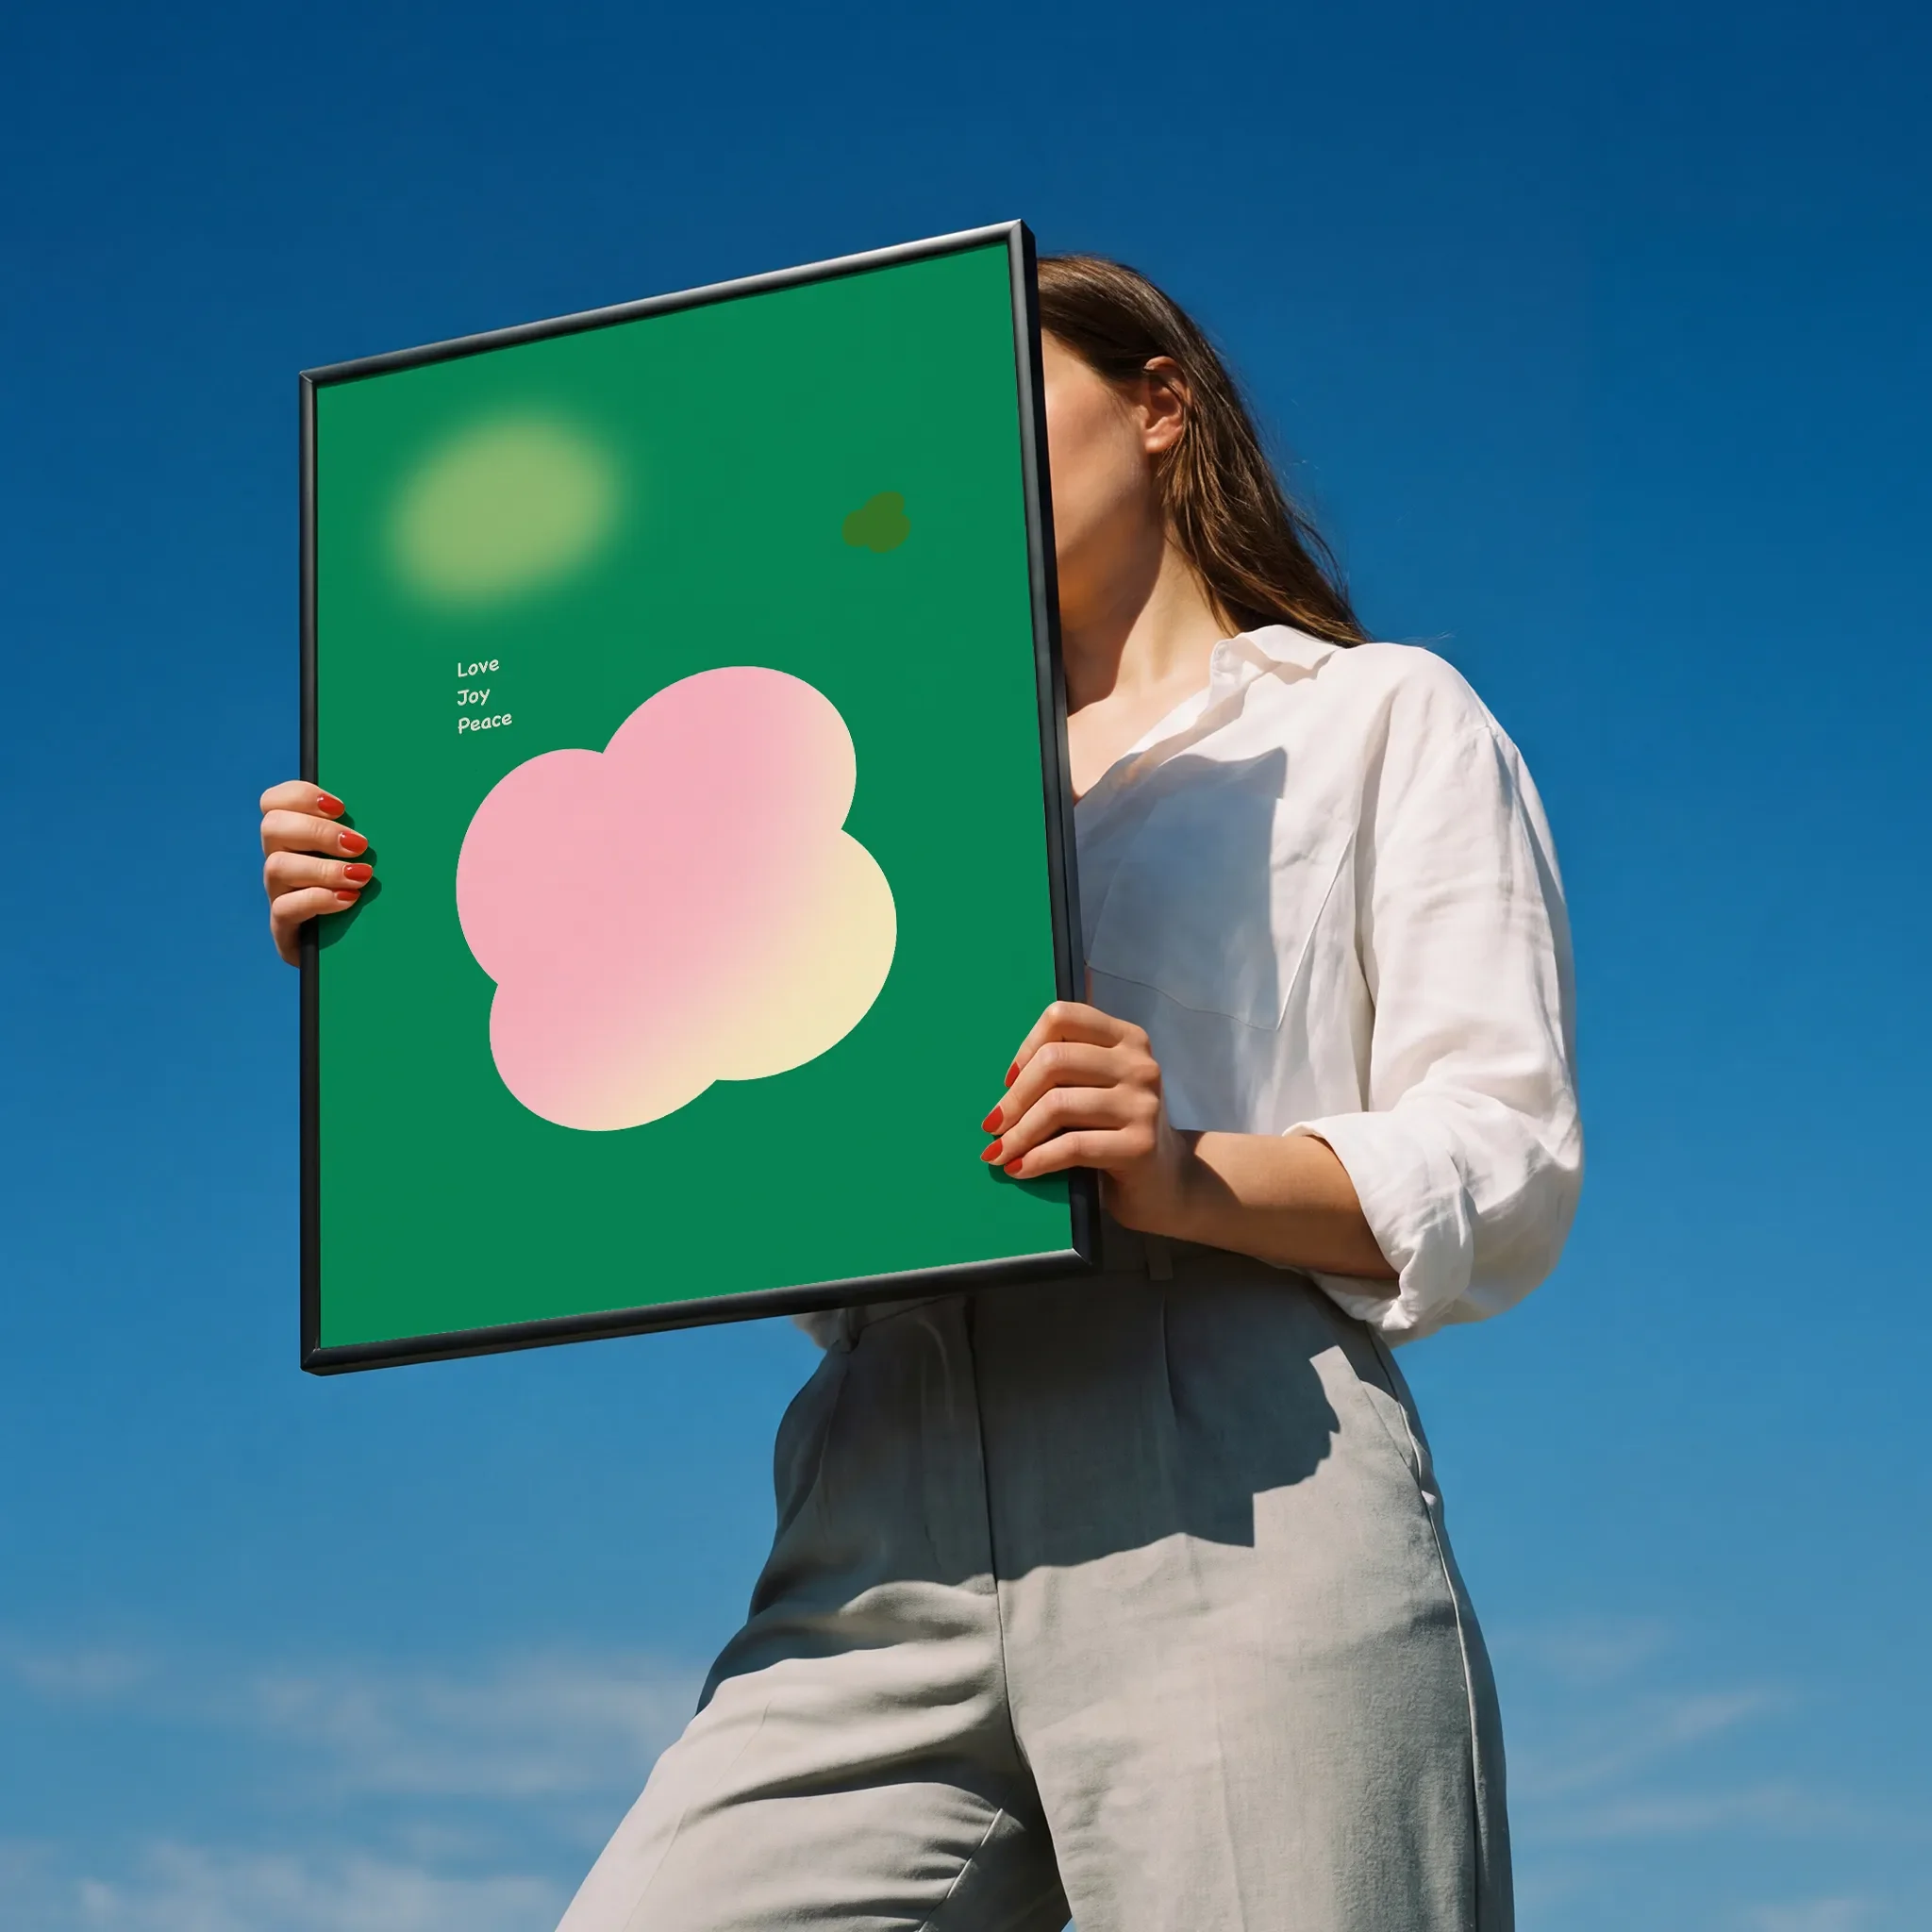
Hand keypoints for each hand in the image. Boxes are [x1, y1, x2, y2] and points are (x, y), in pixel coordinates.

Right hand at [260, 781, 372, 965]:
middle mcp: (281, 861)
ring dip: (323, 868)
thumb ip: (367, 833)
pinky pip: (284, 908)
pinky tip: (348, 900)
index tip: (341, 806)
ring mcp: (279, 895)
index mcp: (296, 837)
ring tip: (361, 876)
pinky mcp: (284, 929)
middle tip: (359, 844)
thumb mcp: (371, 857)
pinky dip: (318, 900)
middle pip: (272, 827)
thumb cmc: (376, 894)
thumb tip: (392, 805)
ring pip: (277, 866)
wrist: (368, 952)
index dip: (300, 795)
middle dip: (318, 831)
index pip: (274, 802)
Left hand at [979, 1000, 1196, 1237]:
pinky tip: (1020, 1167)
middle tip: (993, 1125)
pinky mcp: (1141, 1144)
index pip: (1062, 1017)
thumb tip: (1004, 1086)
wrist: (1166, 1181)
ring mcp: (1142, 1104)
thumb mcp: (1096, 1087)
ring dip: (1018, 1134)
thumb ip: (1065, 1072)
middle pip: (1054, 1061)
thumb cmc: (1116, 1129)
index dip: (1026, 1047)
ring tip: (999, 1152)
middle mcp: (1138, 1064)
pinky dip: (1037, 1158)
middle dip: (1014, 1098)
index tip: (1009, 1080)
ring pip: (1058, 1105)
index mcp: (1125, 1038)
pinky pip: (1072, 1146)